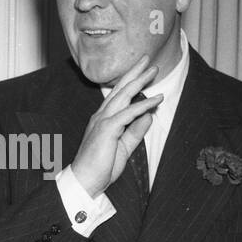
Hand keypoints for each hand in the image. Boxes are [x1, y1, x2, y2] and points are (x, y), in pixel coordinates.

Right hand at [70, 56, 162, 196]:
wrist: (85, 181)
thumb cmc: (101, 167)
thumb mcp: (124, 147)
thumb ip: (135, 131)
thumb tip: (148, 116)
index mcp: (104, 119)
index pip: (119, 96)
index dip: (131, 81)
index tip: (143, 70)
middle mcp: (101, 116)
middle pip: (120, 89)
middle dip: (135, 72)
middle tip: (148, 59)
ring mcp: (103, 121)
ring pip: (124, 95)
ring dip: (140, 81)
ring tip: (153, 70)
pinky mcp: (107, 129)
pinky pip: (129, 113)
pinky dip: (143, 105)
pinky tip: (156, 99)